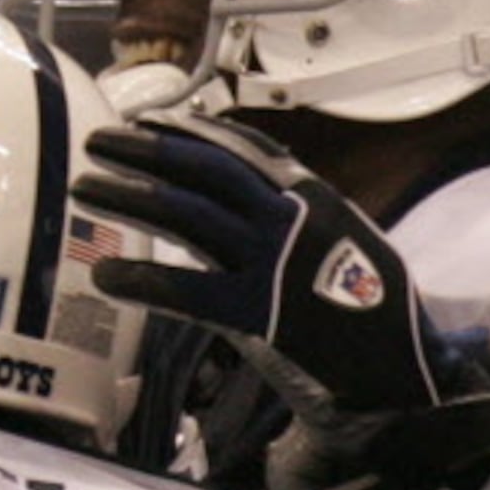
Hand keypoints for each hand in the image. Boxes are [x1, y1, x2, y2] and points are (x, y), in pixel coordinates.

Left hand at [72, 113, 489, 489]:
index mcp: (312, 196)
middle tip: (97, 142)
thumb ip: (298, 219)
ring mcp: (275, 262)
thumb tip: (246, 207)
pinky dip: (144, 279)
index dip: (189, 132)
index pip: (241, 149)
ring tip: (84, 189)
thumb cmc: (374, 311)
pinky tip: (106, 275)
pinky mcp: (261, 312)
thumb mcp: (344, 241)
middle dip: (146, 151)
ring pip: (188, 216)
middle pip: (203, 171)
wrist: (405, 368)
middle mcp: (291, 217)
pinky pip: (189, 290)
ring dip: (131, 198)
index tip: (147, 122)